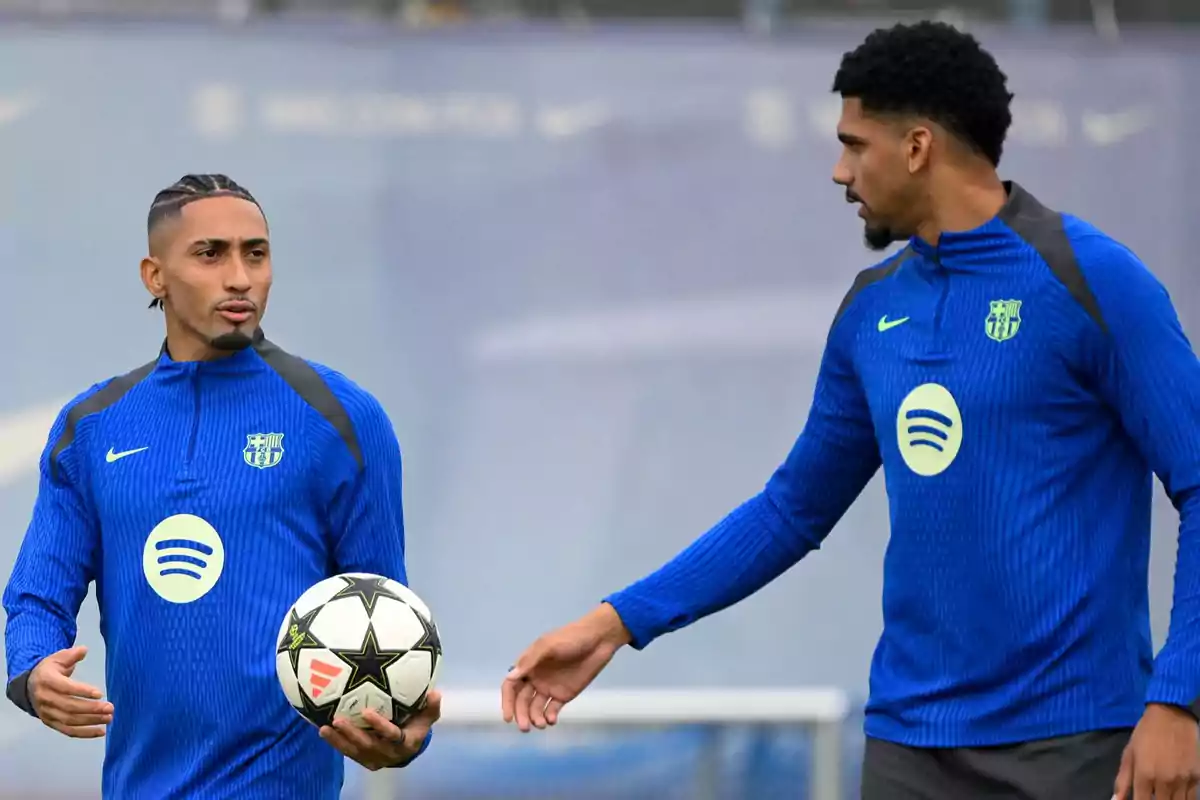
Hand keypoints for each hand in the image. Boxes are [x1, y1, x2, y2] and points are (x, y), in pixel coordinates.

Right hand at [28, 645, 111, 738]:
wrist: (29, 685)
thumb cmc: (49, 670)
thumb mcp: (58, 658)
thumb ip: (72, 655)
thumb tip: (84, 650)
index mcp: (46, 680)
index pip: (65, 688)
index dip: (82, 691)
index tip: (100, 693)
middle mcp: (45, 698)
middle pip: (69, 707)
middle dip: (91, 709)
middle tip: (110, 708)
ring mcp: (46, 713)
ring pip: (69, 721)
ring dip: (91, 721)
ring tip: (109, 718)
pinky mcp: (50, 723)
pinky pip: (67, 731)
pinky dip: (85, 733)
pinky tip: (101, 731)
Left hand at [319, 689, 440, 770]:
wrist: (407, 750)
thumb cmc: (416, 726)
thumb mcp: (427, 717)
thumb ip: (431, 707)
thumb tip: (435, 693)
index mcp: (405, 743)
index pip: (392, 736)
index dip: (380, 726)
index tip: (367, 711)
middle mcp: (388, 754)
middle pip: (368, 745)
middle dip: (352, 734)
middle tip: (338, 719)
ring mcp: (373, 758)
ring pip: (354, 751)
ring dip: (339, 740)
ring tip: (324, 728)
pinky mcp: (362, 759)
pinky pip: (347, 752)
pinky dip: (335, 743)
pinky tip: (323, 731)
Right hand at [501, 603, 631, 732]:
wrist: (598, 640)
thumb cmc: (571, 638)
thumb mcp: (548, 645)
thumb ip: (530, 662)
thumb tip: (510, 677)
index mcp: (529, 665)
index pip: (511, 686)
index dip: (507, 702)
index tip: (508, 717)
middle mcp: (536, 678)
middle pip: (522, 701)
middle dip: (521, 715)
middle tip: (525, 727)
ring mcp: (550, 688)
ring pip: (536, 708)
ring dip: (535, 718)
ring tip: (541, 724)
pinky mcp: (564, 695)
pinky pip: (552, 709)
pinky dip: (550, 717)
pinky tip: (552, 720)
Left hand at [1113, 702, 1199, 798]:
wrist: (1172, 716)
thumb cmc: (1145, 733)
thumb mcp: (1129, 754)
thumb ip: (1122, 781)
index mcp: (1144, 775)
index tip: (1139, 799)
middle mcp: (1165, 781)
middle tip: (1151, 794)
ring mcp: (1183, 781)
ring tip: (1163, 794)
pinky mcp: (1196, 777)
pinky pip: (1192, 798)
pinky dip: (1184, 799)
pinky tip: (1176, 794)